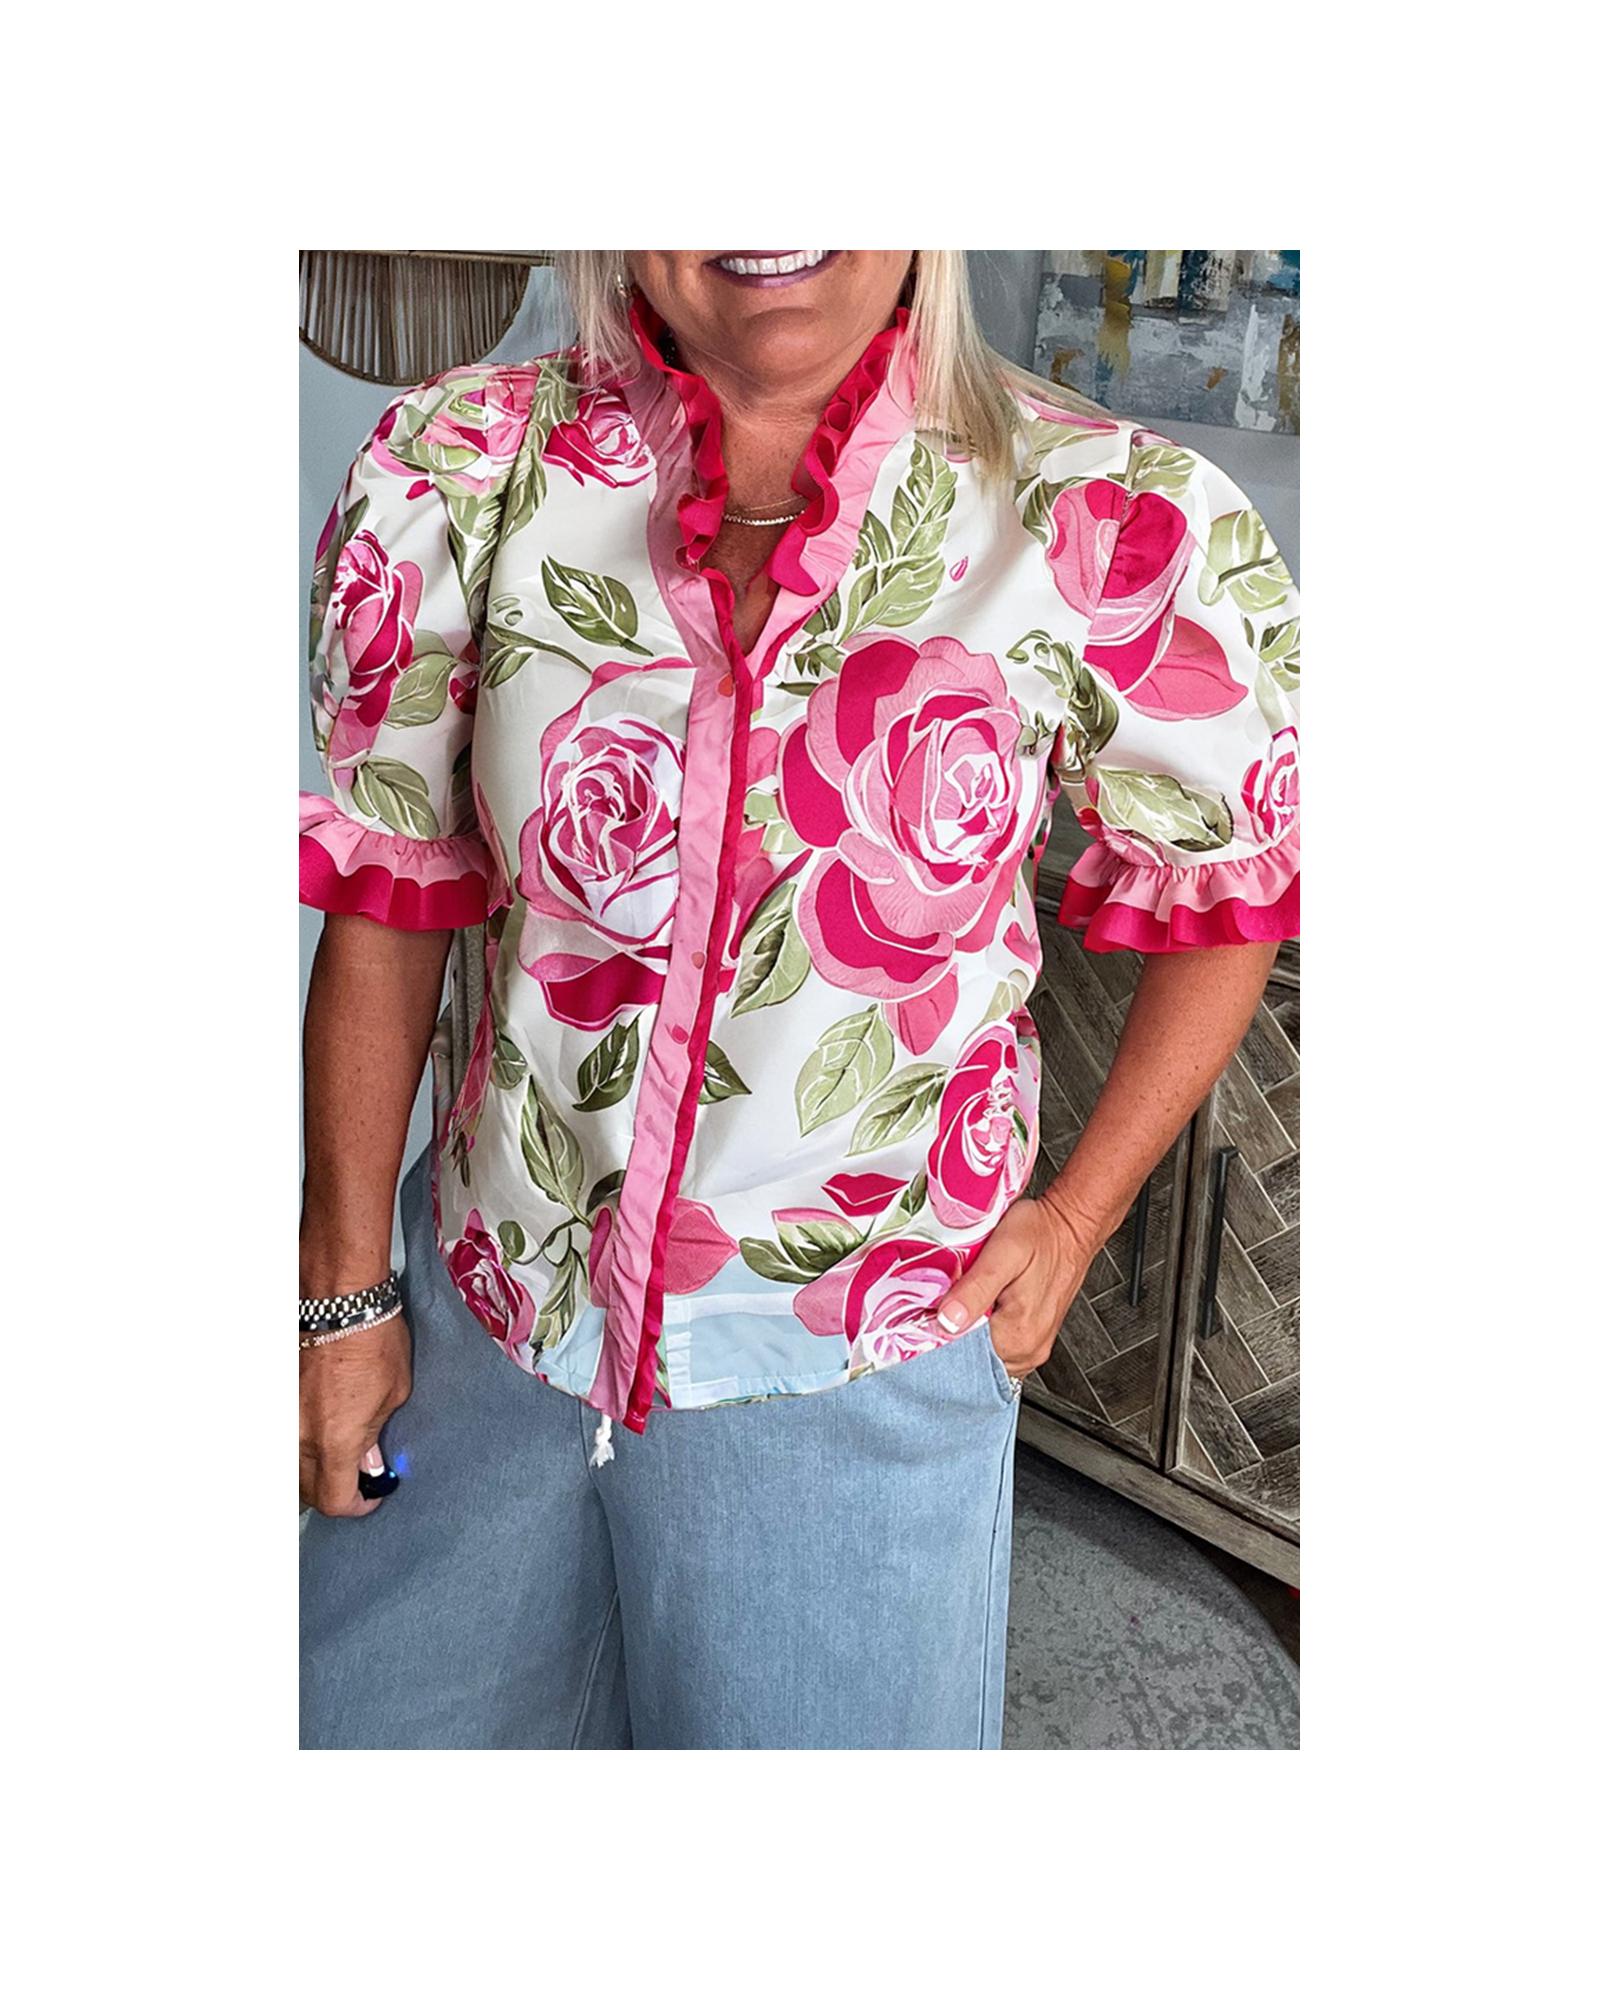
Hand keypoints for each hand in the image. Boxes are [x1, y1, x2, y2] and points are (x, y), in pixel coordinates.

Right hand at [299, 1317, 412, 1516]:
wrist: (340, 1301)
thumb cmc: (374, 1341)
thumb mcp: (393, 1394)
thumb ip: (374, 1435)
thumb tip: (367, 1462)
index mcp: (334, 1442)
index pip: (335, 1500)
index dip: (357, 1505)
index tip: (373, 1495)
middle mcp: (300, 1437)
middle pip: (306, 1490)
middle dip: (333, 1492)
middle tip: (358, 1478)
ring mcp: (283, 1419)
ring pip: (290, 1467)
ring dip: (312, 1471)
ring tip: (338, 1456)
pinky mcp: (277, 1401)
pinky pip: (285, 1437)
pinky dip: (299, 1444)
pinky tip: (318, 1431)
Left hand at [935, 1196, 1096, 1379]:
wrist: (1071, 1226)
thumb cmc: (1041, 1233)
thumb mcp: (1003, 1252)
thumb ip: (974, 1290)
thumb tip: (946, 1322)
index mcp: (1017, 1335)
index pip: (959, 1353)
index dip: (938, 1330)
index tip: (931, 1306)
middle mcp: (1027, 1349)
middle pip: (970, 1355)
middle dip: (952, 1330)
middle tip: (951, 1296)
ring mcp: (1032, 1346)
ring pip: (982, 1350)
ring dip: (968, 1328)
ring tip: (970, 1297)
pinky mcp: (1032, 1337)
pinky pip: (997, 1344)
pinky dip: (983, 1327)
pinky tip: (983, 1304)